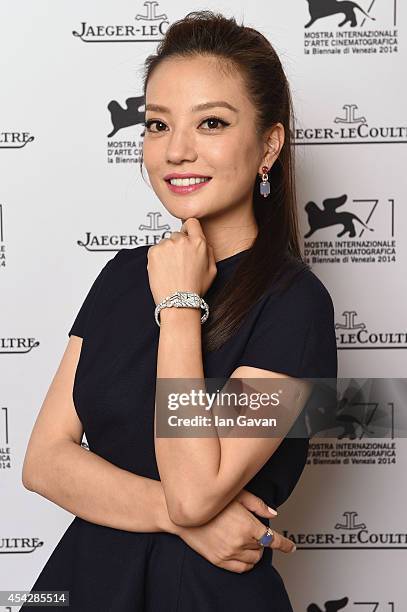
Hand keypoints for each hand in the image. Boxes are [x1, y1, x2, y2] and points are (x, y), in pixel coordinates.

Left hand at [147, 218, 216, 304]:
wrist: (178, 302)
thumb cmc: (195, 289)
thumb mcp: (212, 270)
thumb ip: (208, 251)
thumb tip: (203, 242)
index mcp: (198, 242)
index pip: (192, 222)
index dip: (189, 229)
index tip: (186, 236)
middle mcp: (182, 241)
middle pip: (177, 234)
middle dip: (178, 245)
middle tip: (179, 262)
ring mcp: (166, 245)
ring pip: (165, 242)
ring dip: (167, 252)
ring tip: (171, 269)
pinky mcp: (153, 251)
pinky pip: (155, 249)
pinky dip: (158, 258)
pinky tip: (163, 270)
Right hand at [174, 489, 295, 572]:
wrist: (186, 515)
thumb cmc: (211, 502)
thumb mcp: (237, 495)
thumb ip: (258, 505)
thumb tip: (273, 514)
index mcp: (247, 525)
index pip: (273, 539)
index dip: (285, 544)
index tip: (291, 547)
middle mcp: (240, 542)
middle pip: (262, 548)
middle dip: (261, 540)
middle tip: (253, 530)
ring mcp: (229, 553)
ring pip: (254, 560)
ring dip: (254, 551)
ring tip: (246, 540)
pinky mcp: (219, 561)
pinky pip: (241, 568)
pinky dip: (246, 563)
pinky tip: (242, 553)